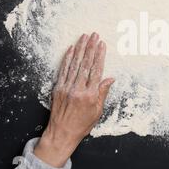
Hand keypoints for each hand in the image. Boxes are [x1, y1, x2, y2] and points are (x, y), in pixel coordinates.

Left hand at [34, 33, 114, 167]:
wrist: (61, 133)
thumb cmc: (82, 125)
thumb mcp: (97, 111)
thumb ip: (103, 93)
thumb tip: (110, 78)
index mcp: (90, 95)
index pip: (96, 70)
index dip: (100, 56)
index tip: (102, 45)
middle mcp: (78, 89)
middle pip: (86, 64)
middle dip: (91, 48)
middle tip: (94, 35)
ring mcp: (66, 88)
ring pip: (75, 64)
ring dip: (80, 49)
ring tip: (84, 37)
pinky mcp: (58, 88)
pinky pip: (63, 70)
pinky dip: (67, 58)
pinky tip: (71, 49)